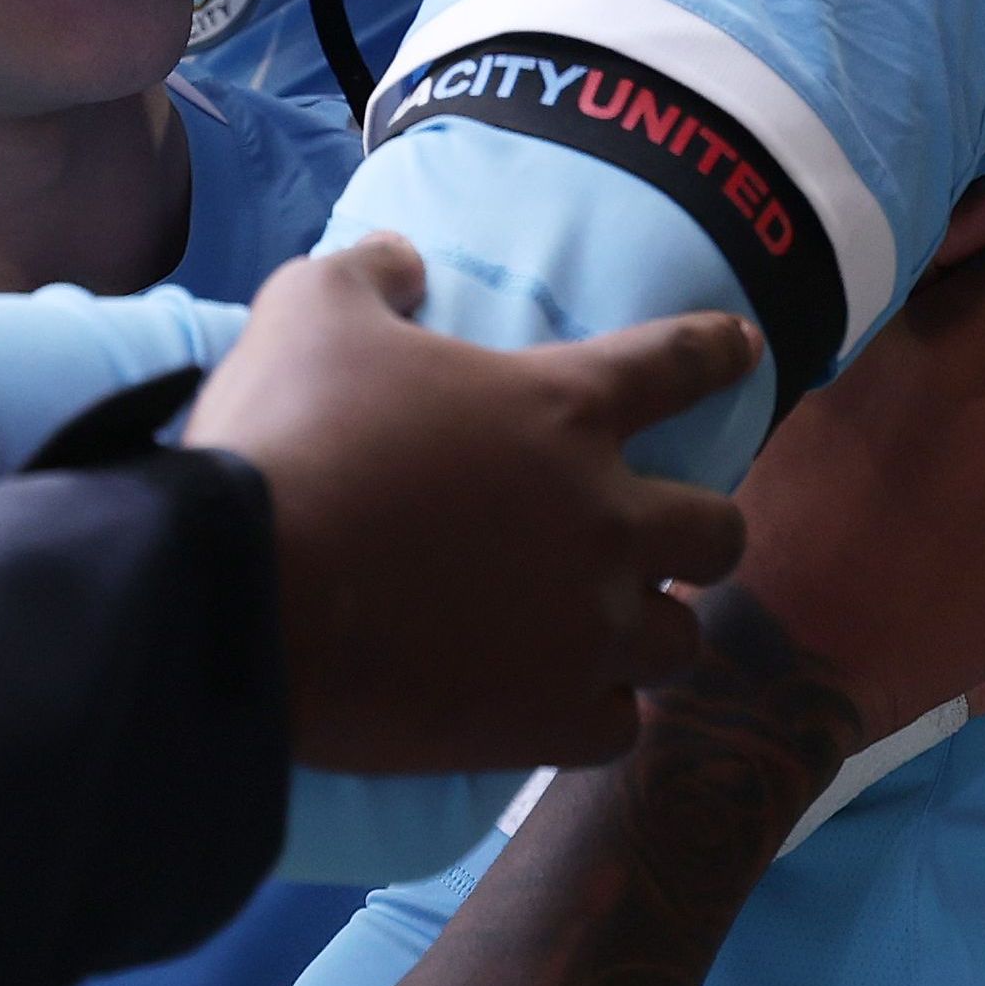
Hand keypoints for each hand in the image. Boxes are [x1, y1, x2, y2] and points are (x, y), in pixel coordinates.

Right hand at [175, 239, 755, 773]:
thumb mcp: (311, 306)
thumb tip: (406, 260)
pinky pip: (618, 725)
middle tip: (659, 536)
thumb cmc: (283, 439)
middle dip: (701, 529)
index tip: (747, 350)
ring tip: (608, 631)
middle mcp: (604, 519)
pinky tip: (560, 701)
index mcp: (563, 409)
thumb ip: (374, 272)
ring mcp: (584, 628)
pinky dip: (594, 711)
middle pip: (722, 531)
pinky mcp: (546, 718)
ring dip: (650, 627)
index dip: (718, 351)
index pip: (678, 362)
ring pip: (681, 639)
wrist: (237, 596)